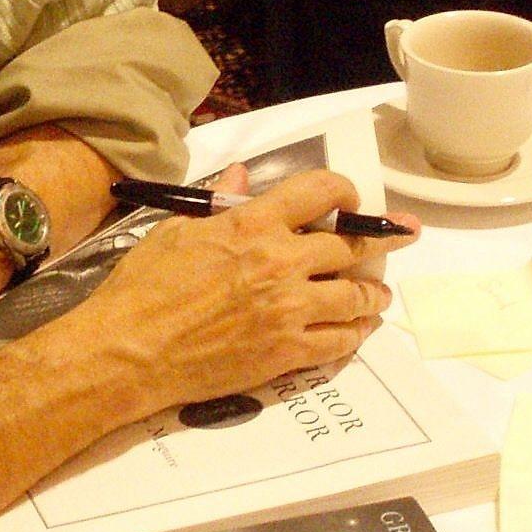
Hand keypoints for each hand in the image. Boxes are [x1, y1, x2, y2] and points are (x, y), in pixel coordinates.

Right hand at [76, 168, 415, 413]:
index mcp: (252, 225)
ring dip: (373, 292)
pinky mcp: (288, 353)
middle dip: (380, 239)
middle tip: (401, 236)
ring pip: (355, 296)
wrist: (130, 352)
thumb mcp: (175, 232)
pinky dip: (356, 332)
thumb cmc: (144, 287)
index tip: (352, 201)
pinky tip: (359, 328)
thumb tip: (242, 179)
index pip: (319, 192)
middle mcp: (281, 262)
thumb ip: (218, 205)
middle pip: (350, 247)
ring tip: (379, 294)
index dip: (345, 191)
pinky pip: (340, 341)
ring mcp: (289, 311)